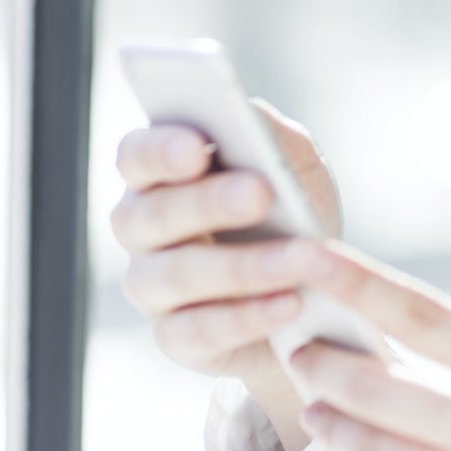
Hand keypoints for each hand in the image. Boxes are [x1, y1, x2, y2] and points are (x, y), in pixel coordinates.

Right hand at [109, 101, 341, 450]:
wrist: (314, 289)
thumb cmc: (290, 212)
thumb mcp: (291, 163)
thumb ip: (267, 133)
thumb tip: (247, 113)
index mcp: (158, 176)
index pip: (136, 156)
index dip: (159, 151)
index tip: (197, 148)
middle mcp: (141, 230)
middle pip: (151, 215)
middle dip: (207, 203)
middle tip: (260, 193)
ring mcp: (151, 287)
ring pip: (176, 276)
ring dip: (241, 266)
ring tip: (299, 260)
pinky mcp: (177, 338)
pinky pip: (198, 331)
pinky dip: (247, 318)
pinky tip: (290, 304)